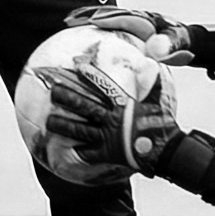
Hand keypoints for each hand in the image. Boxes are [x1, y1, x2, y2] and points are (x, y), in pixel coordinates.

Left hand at [45, 61, 183, 175]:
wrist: (166, 151)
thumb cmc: (162, 123)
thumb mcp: (158, 100)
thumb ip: (151, 82)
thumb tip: (151, 61)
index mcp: (122, 105)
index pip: (102, 87)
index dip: (89, 76)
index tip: (76, 66)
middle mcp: (110, 120)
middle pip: (83, 106)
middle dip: (66, 98)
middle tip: (53, 91)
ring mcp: (107, 137)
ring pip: (79, 129)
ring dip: (62, 125)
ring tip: (48, 121)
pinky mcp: (107, 154)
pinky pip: (88, 153)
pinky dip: (77, 150)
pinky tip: (66, 148)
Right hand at [64, 4, 192, 64]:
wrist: (184, 37)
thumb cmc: (180, 43)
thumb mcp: (178, 44)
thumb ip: (168, 45)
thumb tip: (155, 50)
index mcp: (147, 19)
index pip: (126, 19)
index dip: (110, 20)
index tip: (93, 22)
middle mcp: (136, 15)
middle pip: (109, 12)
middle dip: (90, 15)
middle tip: (70, 21)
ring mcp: (130, 19)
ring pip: (105, 14)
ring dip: (87, 16)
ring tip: (68, 22)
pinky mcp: (126, 24)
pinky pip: (106, 21)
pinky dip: (91, 21)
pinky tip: (78, 29)